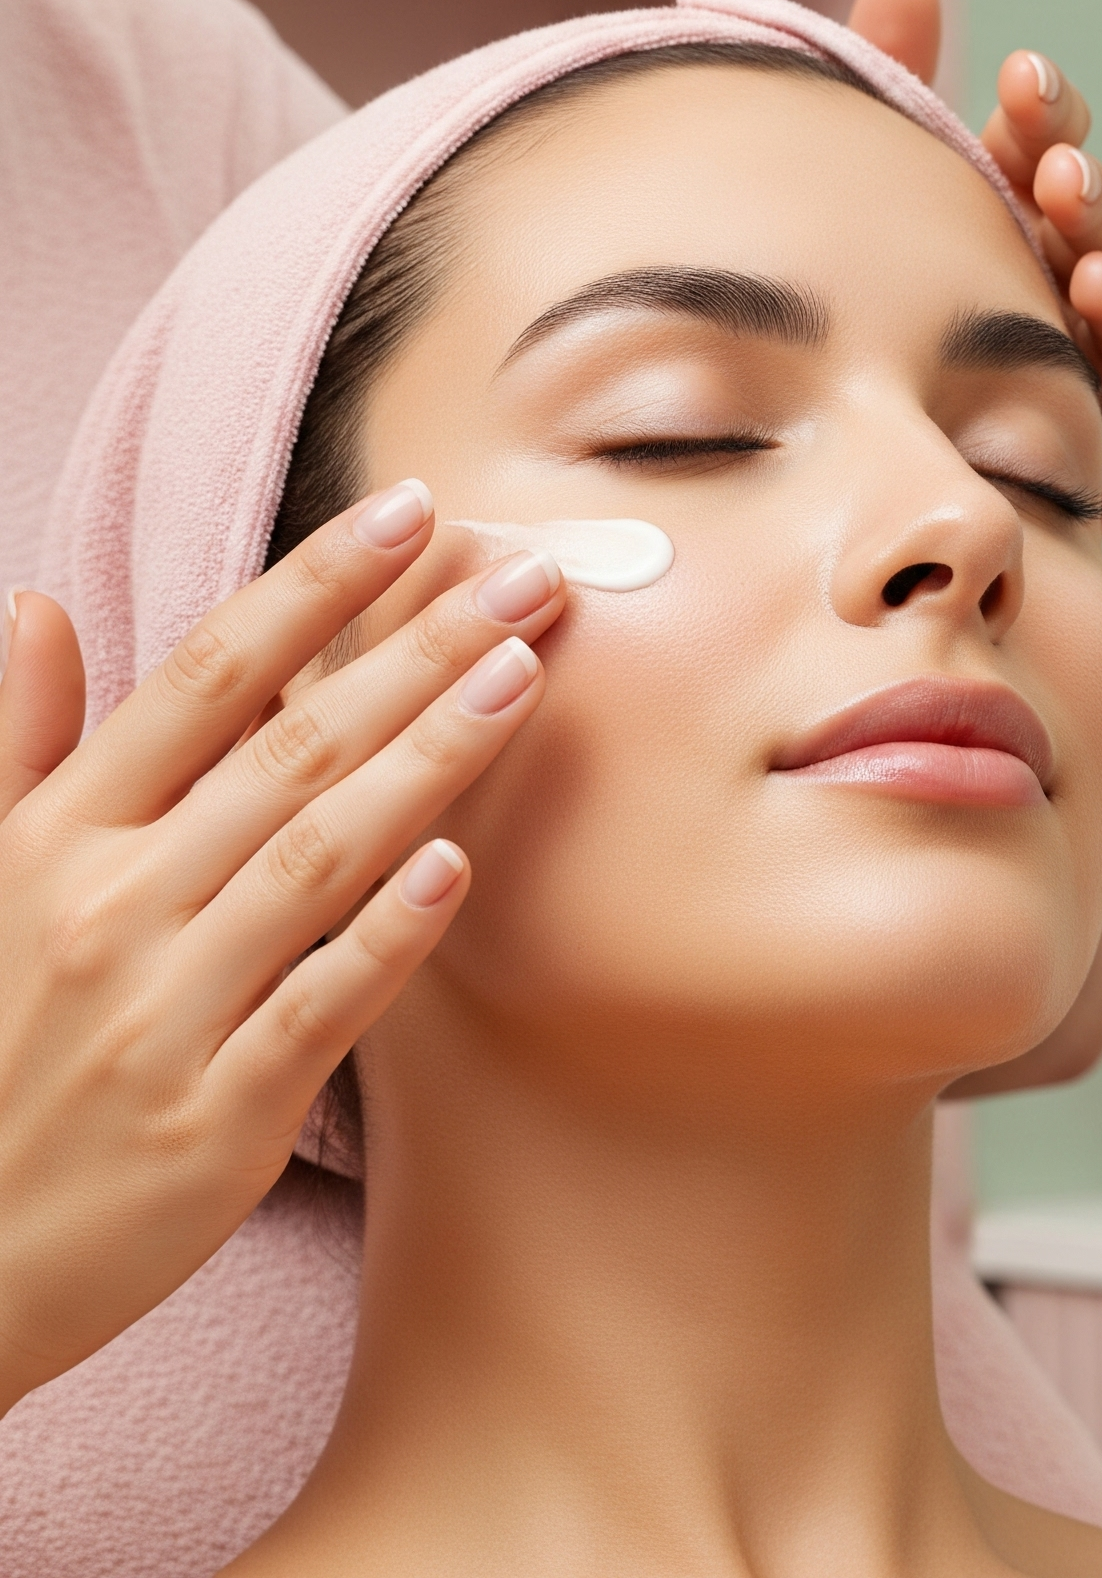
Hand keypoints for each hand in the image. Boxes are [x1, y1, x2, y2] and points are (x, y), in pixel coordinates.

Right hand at [0, 483, 566, 1412]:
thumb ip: (20, 743)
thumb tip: (39, 605)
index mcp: (61, 837)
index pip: (207, 676)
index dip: (314, 584)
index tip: (410, 509)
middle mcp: (112, 906)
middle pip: (291, 747)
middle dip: (417, 649)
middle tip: (528, 577)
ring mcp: (166, 1012)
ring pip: (318, 856)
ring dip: (429, 758)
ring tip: (523, 673)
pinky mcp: (216, 1116)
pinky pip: (316, 1006)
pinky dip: (385, 936)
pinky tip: (456, 866)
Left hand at [846, 0, 1101, 528]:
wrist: (846, 484)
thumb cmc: (863, 317)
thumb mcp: (866, 197)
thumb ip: (891, 85)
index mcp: (1006, 215)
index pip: (1048, 147)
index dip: (1047, 114)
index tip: (1018, 80)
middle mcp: (1055, 286)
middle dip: (1091, 197)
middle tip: (1057, 179)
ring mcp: (1080, 372)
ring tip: (1092, 280)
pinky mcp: (1090, 464)